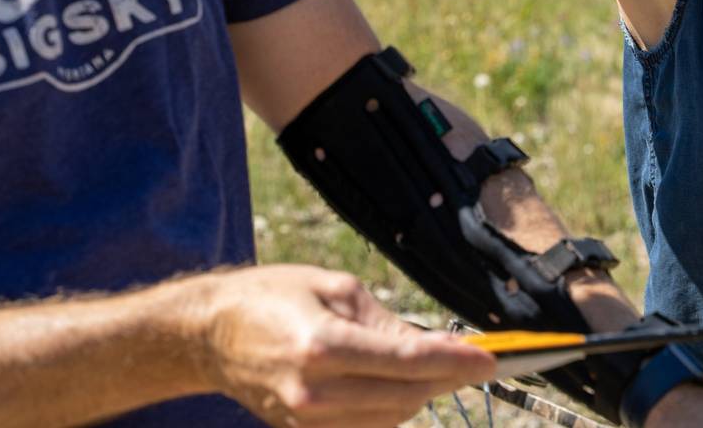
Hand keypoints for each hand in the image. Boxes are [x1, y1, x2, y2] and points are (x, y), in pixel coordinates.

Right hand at [193, 264, 495, 426]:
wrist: (211, 335)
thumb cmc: (274, 296)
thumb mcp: (335, 288)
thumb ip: (385, 321)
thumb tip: (433, 345)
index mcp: (323, 346)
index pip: (407, 360)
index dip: (454, 361)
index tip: (491, 360)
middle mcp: (315, 392)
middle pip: (404, 397)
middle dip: (445, 379)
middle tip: (475, 360)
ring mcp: (307, 421)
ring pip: (389, 419)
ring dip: (422, 394)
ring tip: (440, 365)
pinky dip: (392, 408)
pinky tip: (403, 382)